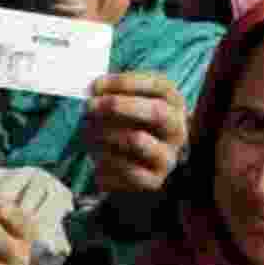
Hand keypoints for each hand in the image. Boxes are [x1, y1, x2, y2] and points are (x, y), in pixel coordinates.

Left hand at [85, 72, 187, 193]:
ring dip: (104, 133)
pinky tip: (95, 156)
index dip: (124, 83)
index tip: (95, 86)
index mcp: (173, 103)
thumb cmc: (127, 126)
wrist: (136, 167)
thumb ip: (112, 92)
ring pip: (137, 140)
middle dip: (119, 105)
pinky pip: (128, 169)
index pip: (157, 86)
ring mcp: (168, 156)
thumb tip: (94, 88)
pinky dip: (105, 160)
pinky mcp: (154, 180)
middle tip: (90, 105)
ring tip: (86, 131)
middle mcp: (177, 129)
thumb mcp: (126, 104)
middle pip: (157, 112)